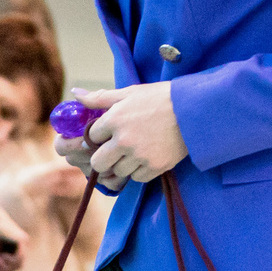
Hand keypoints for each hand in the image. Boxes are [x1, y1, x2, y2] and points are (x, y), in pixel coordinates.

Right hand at [0, 200, 30, 263]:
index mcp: (18, 246)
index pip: (16, 264)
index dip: (6, 270)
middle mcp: (23, 244)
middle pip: (19, 265)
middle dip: (7, 269)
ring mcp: (24, 241)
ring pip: (19, 262)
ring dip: (7, 265)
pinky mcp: (22, 239)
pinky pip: (19, 257)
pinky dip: (10, 260)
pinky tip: (2, 256)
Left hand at [73, 84, 187, 186]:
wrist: (195, 110)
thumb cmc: (161, 98)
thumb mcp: (130, 92)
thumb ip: (100, 98)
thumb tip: (75, 94)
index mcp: (115, 119)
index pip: (92, 137)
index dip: (99, 135)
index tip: (108, 132)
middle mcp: (124, 140)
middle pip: (98, 163)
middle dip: (104, 157)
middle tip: (115, 150)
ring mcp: (139, 156)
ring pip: (118, 171)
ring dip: (123, 164)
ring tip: (136, 150)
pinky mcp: (155, 167)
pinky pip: (137, 178)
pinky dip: (140, 171)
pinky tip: (148, 157)